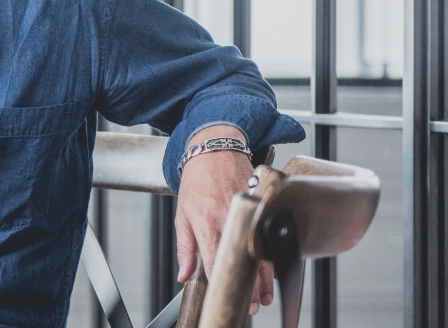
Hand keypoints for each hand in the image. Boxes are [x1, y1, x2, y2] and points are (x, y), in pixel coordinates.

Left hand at [175, 125, 274, 314]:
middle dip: (251, 287)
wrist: (214, 149)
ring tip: (265, 294)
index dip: (224, 282)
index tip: (228, 296)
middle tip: (252, 304)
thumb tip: (184, 274)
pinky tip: (273, 270)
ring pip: (262, 251)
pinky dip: (272, 254)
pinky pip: (270, 234)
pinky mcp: (262, 204)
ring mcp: (249, 211)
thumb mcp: (182, 215)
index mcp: (207, 222)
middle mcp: (230, 218)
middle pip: (245, 260)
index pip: (216, 260)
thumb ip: (185, 248)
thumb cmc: (196, 180)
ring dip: (266, 277)